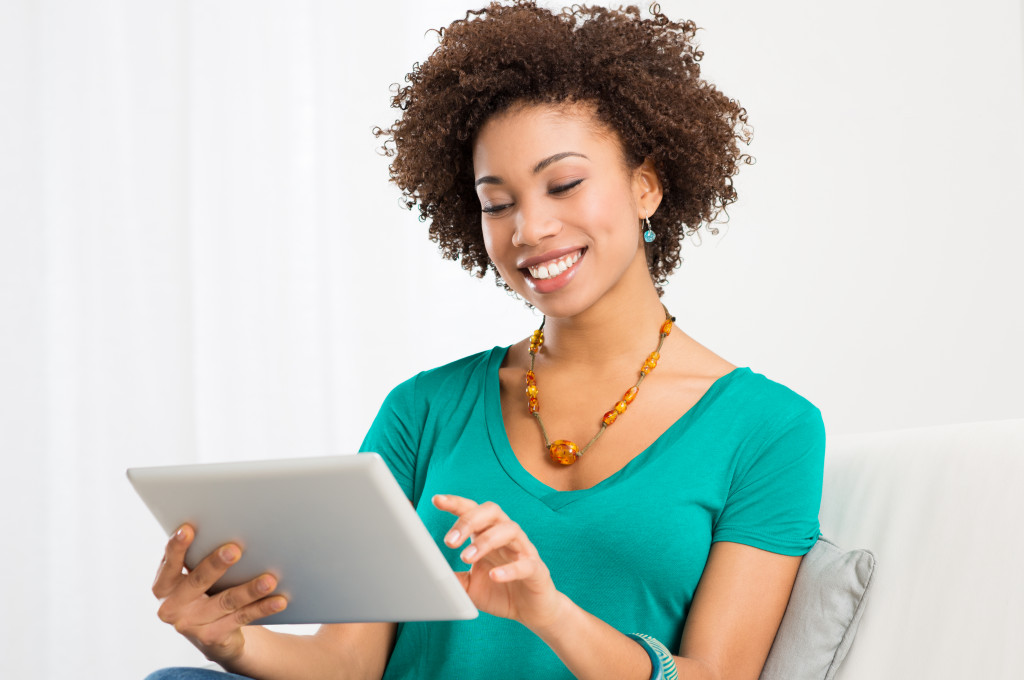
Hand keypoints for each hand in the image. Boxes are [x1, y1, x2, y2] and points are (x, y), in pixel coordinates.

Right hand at [151, 524, 287, 662]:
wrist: (214, 636)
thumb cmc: (205, 593)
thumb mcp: (195, 578)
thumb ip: (199, 558)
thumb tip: (228, 527)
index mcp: (164, 586)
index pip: (170, 563)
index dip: (177, 546)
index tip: (187, 529)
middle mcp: (172, 607)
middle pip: (198, 580)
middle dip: (216, 564)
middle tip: (235, 550)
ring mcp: (191, 624)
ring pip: (226, 601)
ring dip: (249, 589)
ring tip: (269, 579)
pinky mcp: (212, 637)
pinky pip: (242, 618)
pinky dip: (262, 608)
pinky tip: (278, 600)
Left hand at [433, 495, 565, 631]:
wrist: (530, 611)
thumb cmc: (498, 591)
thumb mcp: (468, 587)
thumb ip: (452, 579)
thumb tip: (428, 575)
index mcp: (488, 534)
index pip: (472, 511)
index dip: (456, 503)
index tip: (437, 500)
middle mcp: (506, 536)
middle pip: (491, 511)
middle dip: (468, 521)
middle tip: (449, 541)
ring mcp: (523, 550)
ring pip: (508, 530)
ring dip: (485, 541)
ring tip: (466, 558)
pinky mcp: (537, 570)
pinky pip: (525, 564)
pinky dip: (510, 569)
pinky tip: (494, 576)